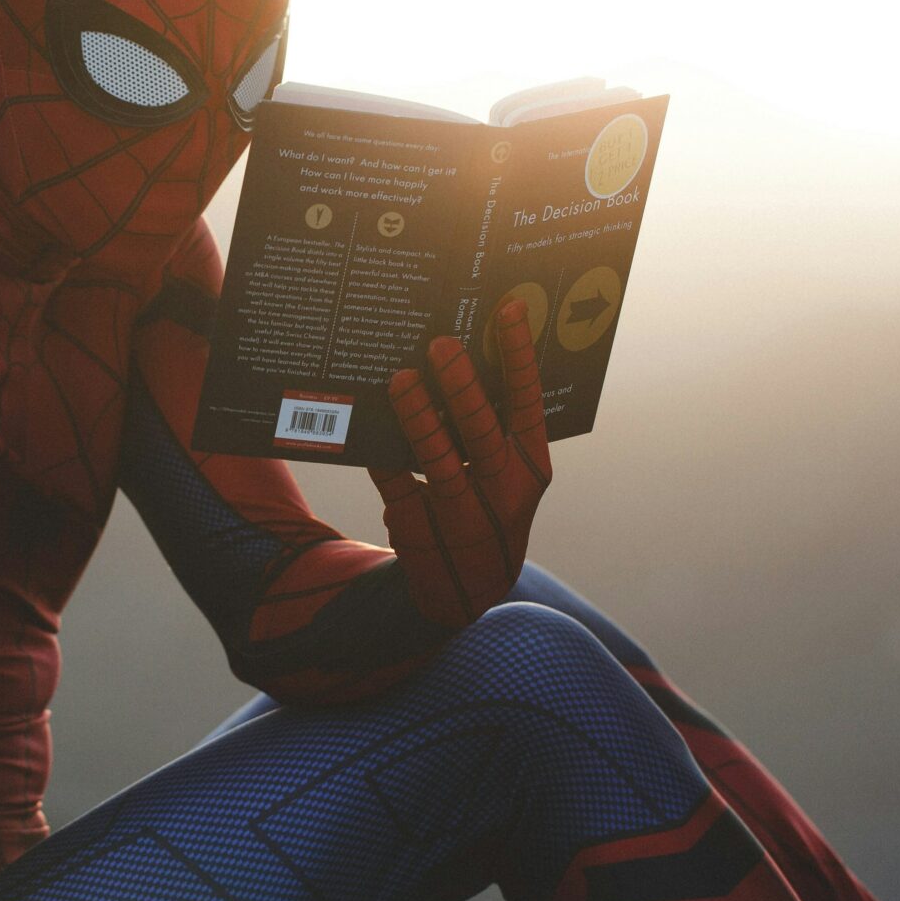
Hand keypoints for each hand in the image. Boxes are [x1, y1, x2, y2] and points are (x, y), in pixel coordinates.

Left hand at [370, 294, 551, 627]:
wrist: (467, 590)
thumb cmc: (489, 506)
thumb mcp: (510, 475)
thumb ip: (497, 426)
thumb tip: (460, 358)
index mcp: (530, 467)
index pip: (528, 403)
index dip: (520, 356)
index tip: (508, 310)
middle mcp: (501, 491)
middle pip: (481, 430)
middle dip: (462, 386)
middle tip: (441, 345)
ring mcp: (459, 513)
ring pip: (436, 457)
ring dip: (417, 415)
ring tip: (401, 379)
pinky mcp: (417, 526)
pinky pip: (394, 480)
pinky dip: (382, 449)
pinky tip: (369, 417)